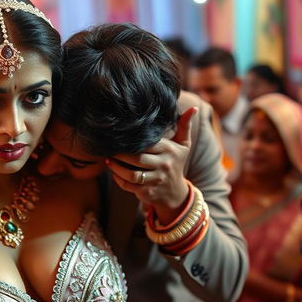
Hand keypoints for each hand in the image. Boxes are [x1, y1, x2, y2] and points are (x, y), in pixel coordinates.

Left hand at [106, 107, 196, 222]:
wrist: (176, 192)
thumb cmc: (175, 163)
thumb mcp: (183, 145)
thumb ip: (184, 126)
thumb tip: (192, 108)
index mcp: (169, 150)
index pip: (147, 143)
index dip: (131, 140)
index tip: (118, 136)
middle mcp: (163, 165)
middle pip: (137, 158)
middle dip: (120, 154)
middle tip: (109, 148)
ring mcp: (155, 180)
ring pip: (131, 174)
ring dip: (116, 167)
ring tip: (108, 160)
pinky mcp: (147, 192)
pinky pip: (128, 185)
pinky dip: (118, 179)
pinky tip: (113, 172)